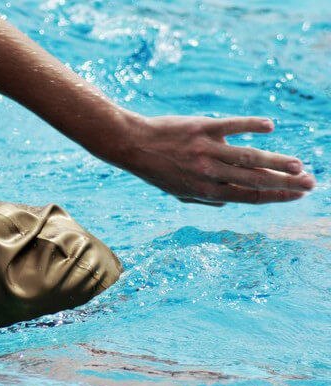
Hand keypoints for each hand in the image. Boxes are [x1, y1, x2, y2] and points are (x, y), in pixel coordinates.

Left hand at [119, 115, 314, 205]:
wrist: (133, 145)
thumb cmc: (157, 170)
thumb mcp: (179, 192)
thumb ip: (207, 198)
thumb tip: (233, 201)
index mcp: (207, 190)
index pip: (250, 196)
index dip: (277, 196)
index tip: (298, 195)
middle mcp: (209, 172)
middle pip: (256, 178)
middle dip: (286, 182)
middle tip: (311, 183)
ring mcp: (207, 149)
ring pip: (249, 156)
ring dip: (277, 160)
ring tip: (299, 164)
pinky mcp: (202, 127)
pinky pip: (231, 126)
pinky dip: (251, 126)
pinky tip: (269, 127)